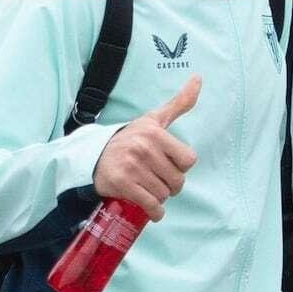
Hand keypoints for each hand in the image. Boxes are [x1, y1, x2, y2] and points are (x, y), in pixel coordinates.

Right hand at [93, 75, 200, 220]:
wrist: (93, 156)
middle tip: (159, 181)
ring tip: (150, 190)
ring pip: (164, 194)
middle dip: (171, 185)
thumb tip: (199, 79)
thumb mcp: (154, 119)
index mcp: (155, 132)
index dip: (181, 166)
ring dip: (161, 197)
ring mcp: (132, 167)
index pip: (189, 160)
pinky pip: (150, 205)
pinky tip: (153, 210)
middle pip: (178, 180)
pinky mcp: (122, 184)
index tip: (169, 165)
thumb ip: (179, 103)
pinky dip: (155, 212)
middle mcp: (144, 148)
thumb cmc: (130, 139)